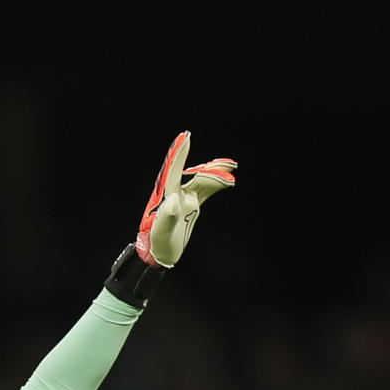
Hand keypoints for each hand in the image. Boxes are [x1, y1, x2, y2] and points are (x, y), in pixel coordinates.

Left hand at [134, 131, 236, 267]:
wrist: (160, 253)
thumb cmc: (158, 243)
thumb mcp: (161, 232)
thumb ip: (167, 216)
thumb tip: (174, 199)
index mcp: (165, 195)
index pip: (173, 169)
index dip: (179, 152)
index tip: (186, 137)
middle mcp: (174, 192)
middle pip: (191, 172)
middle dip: (208, 166)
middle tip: (227, 165)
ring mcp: (183, 197)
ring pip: (200, 178)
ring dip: (215, 172)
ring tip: (231, 167)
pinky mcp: (191, 204)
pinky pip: (204, 189)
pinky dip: (215, 183)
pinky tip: (227, 180)